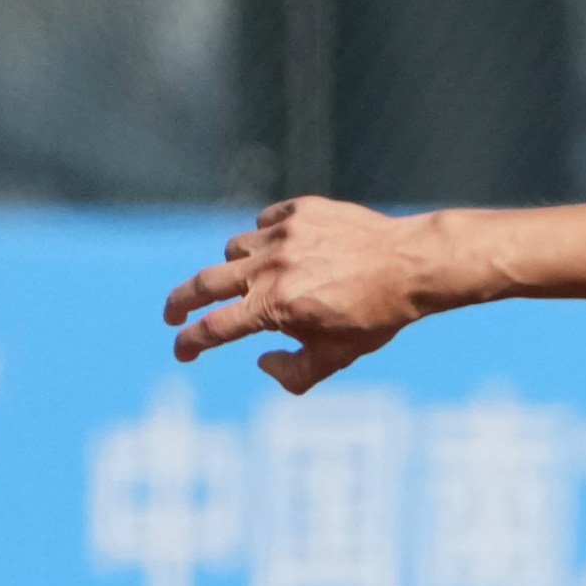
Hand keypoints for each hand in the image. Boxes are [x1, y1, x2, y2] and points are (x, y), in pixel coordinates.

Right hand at [162, 197, 429, 392]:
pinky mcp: (300, 211)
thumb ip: (293, 375)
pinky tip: (285, 250)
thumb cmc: (376, 317)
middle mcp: (270, 268)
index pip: (214, 329)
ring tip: (259, 281)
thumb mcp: (337, 358)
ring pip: (235, 250)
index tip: (181, 349)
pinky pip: (264, 222)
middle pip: (204, 283)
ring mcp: (283, 235)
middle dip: (180, 302)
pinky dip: (265, 237)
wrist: (411, 265)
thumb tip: (261, 361)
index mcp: (273, 308)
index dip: (189, 343)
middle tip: (174, 312)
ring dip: (236, 269)